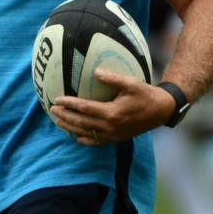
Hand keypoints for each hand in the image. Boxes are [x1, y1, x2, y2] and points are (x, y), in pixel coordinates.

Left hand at [49, 69, 176, 145]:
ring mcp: (113, 135)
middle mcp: (110, 127)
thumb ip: (112, 78)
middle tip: (51, 109)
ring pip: (86, 133)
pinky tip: (76, 136)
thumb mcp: (131, 83)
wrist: (161, 111)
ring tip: (58, 121)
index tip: (57, 99)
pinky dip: (85, 139)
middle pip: (81, 122)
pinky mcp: (117, 138)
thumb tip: (95, 72)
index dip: (69, 104)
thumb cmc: (146, 94)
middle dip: (65, 116)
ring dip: (70, 127)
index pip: (84, 108)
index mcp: (112, 113)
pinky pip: (97, 141)